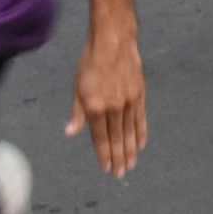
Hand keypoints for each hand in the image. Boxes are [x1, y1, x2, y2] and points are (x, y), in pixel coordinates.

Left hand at [65, 27, 146, 177]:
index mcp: (96, 106)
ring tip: (132, 163)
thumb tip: (71, 133)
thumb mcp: (77, 87)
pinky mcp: (139, 93)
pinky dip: (141, 131)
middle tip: (121, 172)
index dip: (103, 155)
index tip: (106, 168)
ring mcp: (128, 100)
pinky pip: (141, 117)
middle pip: (117, 138)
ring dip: (130, 149)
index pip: (100, 137)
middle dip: (118, 157)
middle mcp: (114, 106)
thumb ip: (77, 112)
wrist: (113, 41)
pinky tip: (141, 143)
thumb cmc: (90, 62)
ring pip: (130, 130)